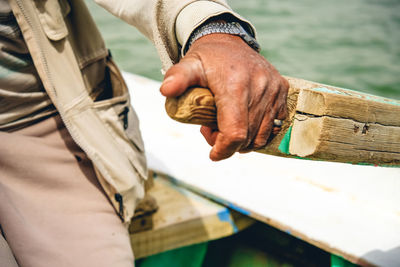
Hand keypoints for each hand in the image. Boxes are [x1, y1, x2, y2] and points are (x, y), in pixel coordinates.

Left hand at [160, 33, 288, 160]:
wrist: (229, 42)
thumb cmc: (207, 59)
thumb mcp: (188, 65)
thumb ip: (177, 78)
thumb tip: (166, 91)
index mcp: (235, 86)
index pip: (235, 133)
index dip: (223, 149)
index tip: (212, 154)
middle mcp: (259, 88)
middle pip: (248, 138)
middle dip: (229, 144)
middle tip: (213, 130)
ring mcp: (274, 89)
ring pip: (263, 134)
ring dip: (245, 140)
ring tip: (227, 125)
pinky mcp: (283, 90)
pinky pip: (275, 124)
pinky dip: (260, 130)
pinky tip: (245, 120)